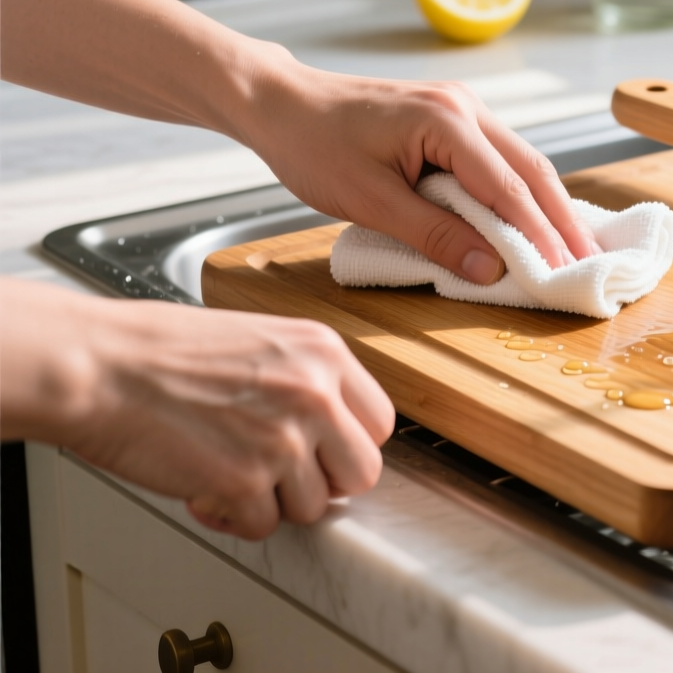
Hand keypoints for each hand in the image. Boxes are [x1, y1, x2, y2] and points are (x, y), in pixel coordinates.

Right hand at [1, 281, 395, 539]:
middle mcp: (314, 394)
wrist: (100, 365)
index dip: (349, 445)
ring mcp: (283, 440)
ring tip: (231, 475)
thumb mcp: (259, 340)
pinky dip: (233, 518)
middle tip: (285, 476)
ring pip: (313, 507)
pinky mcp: (244, 480)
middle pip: (362, 473)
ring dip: (272, 502)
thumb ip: (304, 379)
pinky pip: (262, 525)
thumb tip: (329, 426)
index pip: (380, 422)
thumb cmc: (159, 350)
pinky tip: (206, 490)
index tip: (325, 452)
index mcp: (323, 354)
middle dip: (325, 483)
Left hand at [241, 56, 600, 282]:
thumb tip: (490, 270)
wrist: (281, 103)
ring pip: (524, 163)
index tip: (564, 273)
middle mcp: (466, 107)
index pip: (508, 188)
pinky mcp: (454, 119)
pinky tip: (536, 221)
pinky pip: (502, 160)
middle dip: (564, 222)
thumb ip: (433, 234)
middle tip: (589, 266)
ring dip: (549, 208)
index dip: (540, 235)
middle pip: (533, 170)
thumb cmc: (313, 146)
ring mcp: (463, 108)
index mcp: (445, 120)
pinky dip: (523, 194)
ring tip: (574, 251)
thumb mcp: (368, 201)